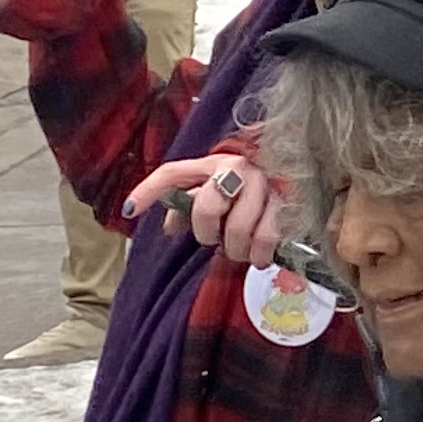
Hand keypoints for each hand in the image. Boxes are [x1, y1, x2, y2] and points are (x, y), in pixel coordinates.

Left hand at [126, 153, 289, 266]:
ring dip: (235, 251)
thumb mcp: (214, 190)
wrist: (294, 172)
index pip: (172, 174)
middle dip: (207, 234)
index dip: (147, 191)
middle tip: (214, 240)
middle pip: (207, 208)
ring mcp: (262, 185)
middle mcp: (235, 169)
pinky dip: (258, 257)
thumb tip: (170, 229)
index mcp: (211, 163)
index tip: (128, 211)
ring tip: (238, 250)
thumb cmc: (245, 189)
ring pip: (238, 230)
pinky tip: (258, 258)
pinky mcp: (286, 204)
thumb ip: (189, 206)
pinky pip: (265, 240)